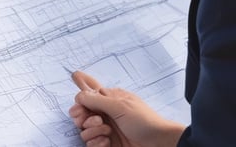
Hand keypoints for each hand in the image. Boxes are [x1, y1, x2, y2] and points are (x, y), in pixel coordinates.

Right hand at [69, 71, 184, 146]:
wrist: (157, 143)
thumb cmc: (143, 120)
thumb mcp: (119, 106)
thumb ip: (96, 100)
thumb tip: (79, 95)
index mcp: (109, 98)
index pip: (88, 93)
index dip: (80, 101)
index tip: (79, 108)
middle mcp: (105, 112)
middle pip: (81, 113)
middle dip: (84, 118)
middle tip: (96, 120)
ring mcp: (105, 128)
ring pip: (84, 130)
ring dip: (92, 131)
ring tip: (107, 132)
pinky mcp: (106, 143)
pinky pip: (90, 144)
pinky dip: (96, 143)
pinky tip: (107, 142)